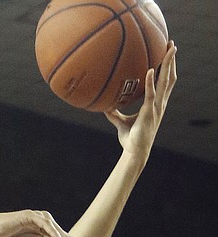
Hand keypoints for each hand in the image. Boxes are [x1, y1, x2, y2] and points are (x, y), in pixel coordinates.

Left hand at [105, 41, 176, 158]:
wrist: (134, 152)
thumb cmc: (130, 138)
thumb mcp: (120, 121)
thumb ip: (114, 112)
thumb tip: (104, 105)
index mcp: (156, 104)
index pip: (165, 82)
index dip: (167, 68)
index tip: (166, 53)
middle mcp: (159, 103)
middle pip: (169, 77)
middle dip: (171, 60)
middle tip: (171, 44)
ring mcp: (156, 108)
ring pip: (165, 82)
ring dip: (167, 65)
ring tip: (168, 50)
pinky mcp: (149, 113)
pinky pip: (151, 94)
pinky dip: (150, 82)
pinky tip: (150, 70)